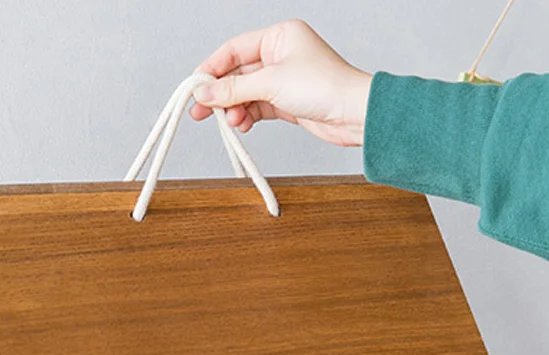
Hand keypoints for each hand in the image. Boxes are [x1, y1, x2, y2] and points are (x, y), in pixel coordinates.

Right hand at [191, 20, 371, 147]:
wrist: (353, 114)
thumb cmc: (324, 87)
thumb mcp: (271, 84)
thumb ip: (233, 89)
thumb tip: (204, 91)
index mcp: (279, 36)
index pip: (234, 49)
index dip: (212, 68)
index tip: (195, 86)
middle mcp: (280, 54)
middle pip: (238, 74)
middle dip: (220, 94)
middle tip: (201, 111)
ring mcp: (284, 79)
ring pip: (247, 93)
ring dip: (234, 109)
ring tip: (230, 122)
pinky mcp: (287, 101)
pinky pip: (258, 107)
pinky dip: (248, 116)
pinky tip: (242, 125)